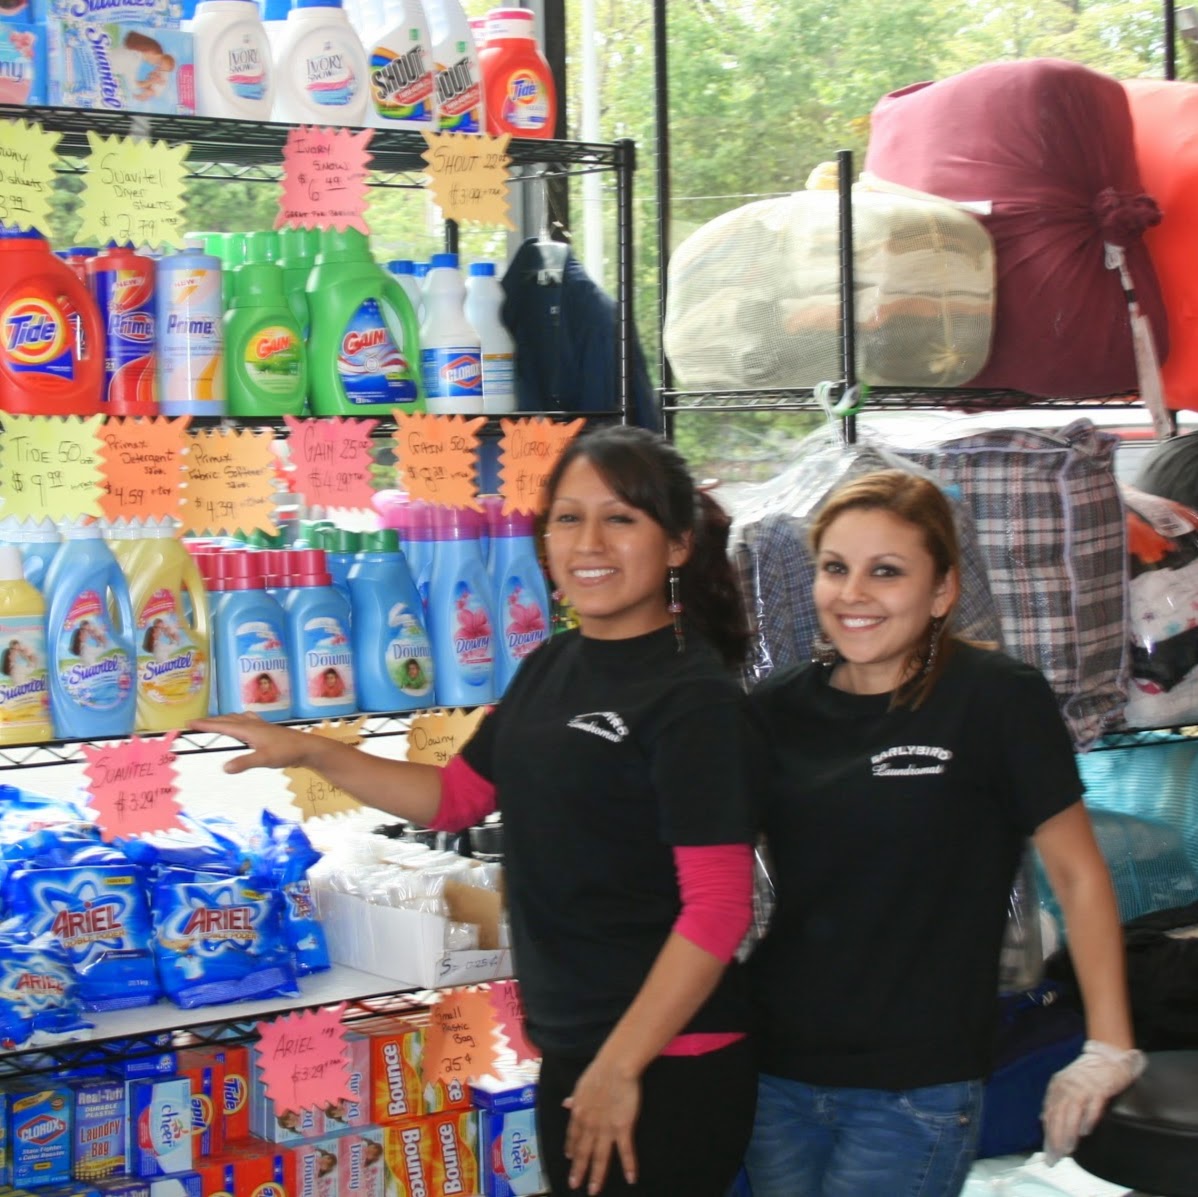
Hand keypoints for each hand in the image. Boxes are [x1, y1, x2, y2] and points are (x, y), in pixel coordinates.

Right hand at [188, 714, 312, 773]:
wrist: (307, 748)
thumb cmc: (286, 752)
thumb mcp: (264, 759)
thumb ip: (245, 762)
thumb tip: (224, 767)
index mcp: (248, 729)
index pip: (222, 725)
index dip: (205, 724)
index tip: (189, 722)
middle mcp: (252, 724)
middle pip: (228, 719)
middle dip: (211, 721)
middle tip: (196, 724)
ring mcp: (260, 726)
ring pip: (238, 719)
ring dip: (224, 720)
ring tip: (215, 722)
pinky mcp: (267, 731)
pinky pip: (246, 722)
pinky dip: (237, 721)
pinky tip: (241, 726)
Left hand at [562, 1056, 640, 1193]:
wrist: (614, 1068)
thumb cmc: (598, 1072)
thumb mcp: (580, 1085)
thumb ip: (575, 1099)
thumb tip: (565, 1104)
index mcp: (578, 1114)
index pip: (573, 1135)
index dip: (571, 1148)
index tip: (570, 1158)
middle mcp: (589, 1126)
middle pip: (583, 1152)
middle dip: (578, 1170)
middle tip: (574, 1185)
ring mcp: (605, 1129)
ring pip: (600, 1157)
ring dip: (596, 1175)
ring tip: (593, 1190)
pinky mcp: (622, 1128)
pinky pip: (625, 1150)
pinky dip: (628, 1165)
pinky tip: (631, 1178)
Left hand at [1042, 1039, 1145, 1164]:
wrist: (1108, 1057)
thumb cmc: (1088, 1075)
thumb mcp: (1067, 1086)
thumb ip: (1056, 1102)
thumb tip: (1043, 1119)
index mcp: (1057, 1086)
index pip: (1049, 1114)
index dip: (1048, 1134)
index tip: (1049, 1153)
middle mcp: (1066, 1086)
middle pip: (1058, 1114)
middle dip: (1055, 1138)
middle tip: (1056, 1157)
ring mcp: (1083, 1086)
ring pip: (1072, 1112)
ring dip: (1069, 1132)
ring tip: (1067, 1149)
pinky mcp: (1100, 1088)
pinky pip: (1092, 1106)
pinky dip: (1088, 1119)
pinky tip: (1085, 1131)